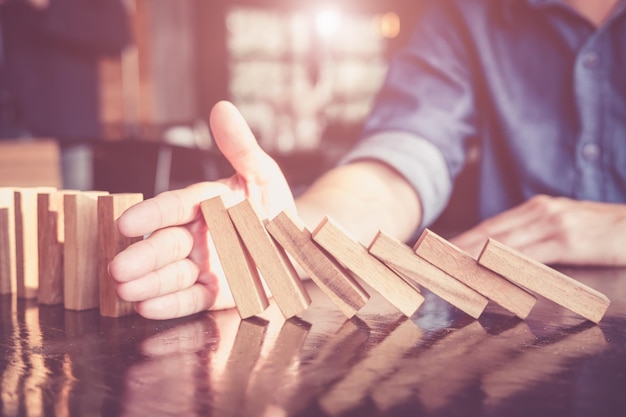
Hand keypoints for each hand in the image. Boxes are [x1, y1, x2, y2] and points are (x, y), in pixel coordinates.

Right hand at [108, 101, 295, 318]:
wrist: (295, 242)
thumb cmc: (273, 203)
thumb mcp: (262, 172)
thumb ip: (241, 147)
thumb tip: (222, 108)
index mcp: (203, 205)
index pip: (173, 207)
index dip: (151, 216)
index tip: (126, 223)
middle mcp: (196, 236)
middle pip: (165, 246)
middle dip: (142, 257)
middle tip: (117, 267)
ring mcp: (204, 266)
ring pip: (171, 276)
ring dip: (148, 284)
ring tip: (126, 290)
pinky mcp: (214, 293)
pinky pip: (191, 299)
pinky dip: (170, 305)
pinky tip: (147, 308)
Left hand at [449, 195, 625, 265]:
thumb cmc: (610, 232)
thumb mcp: (571, 229)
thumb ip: (541, 239)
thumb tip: (510, 257)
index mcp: (539, 208)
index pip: (491, 226)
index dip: (462, 239)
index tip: (436, 250)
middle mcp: (541, 211)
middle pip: (489, 233)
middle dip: (456, 247)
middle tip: (428, 259)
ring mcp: (553, 224)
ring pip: (501, 243)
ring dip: (469, 256)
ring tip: (443, 267)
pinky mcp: (568, 240)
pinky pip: (527, 255)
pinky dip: (500, 263)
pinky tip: (483, 271)